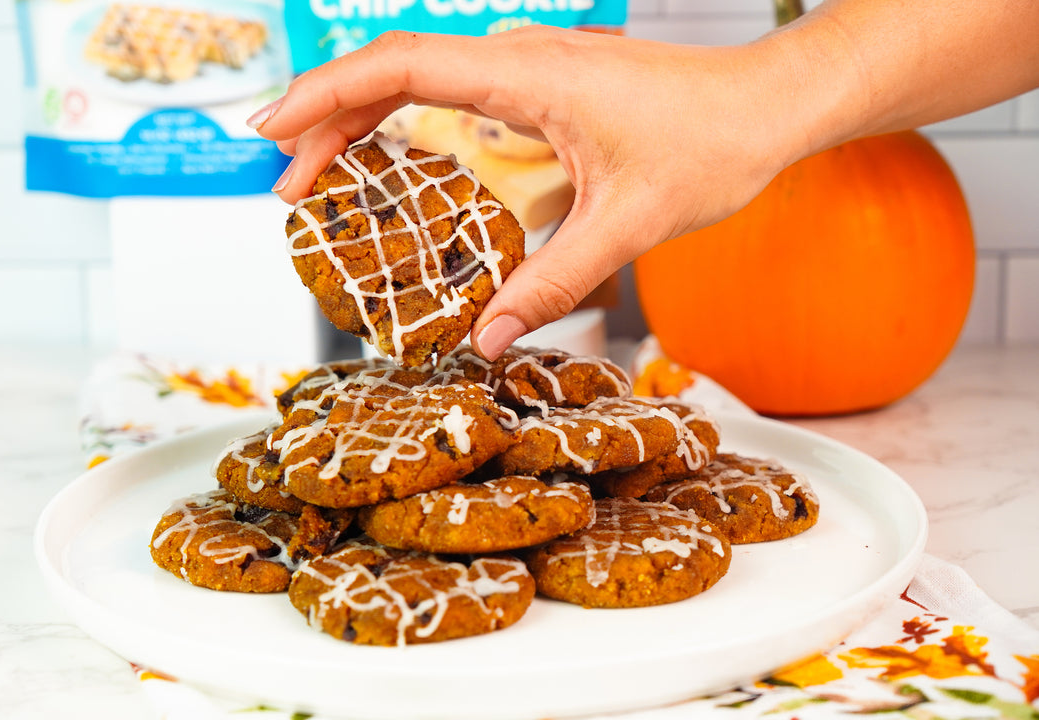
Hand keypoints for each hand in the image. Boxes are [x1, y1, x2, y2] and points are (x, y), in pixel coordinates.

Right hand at [248, 27, 797, 358]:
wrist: (766, 108)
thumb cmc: (712, 144)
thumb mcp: (627, 225)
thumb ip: (553, 284)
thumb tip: (487, 339)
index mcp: (526, 75)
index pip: (398, 68)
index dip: (325, 95)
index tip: (273, 133)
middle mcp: (517, 61)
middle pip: (392, 74)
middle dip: (328, 123)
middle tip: (286, 189)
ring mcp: (528, 72)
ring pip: (420, 84)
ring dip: (364, 126)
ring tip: (322, 183)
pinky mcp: (541, 92)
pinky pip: (456, 102)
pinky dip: (411, 133)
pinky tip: (399, 174)